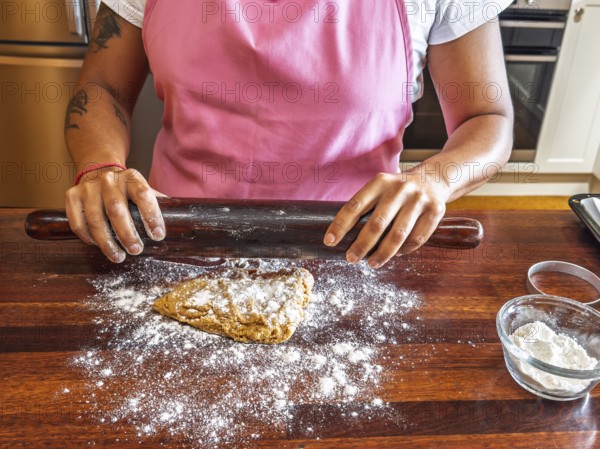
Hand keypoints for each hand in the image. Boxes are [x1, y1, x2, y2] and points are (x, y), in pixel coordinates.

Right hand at [65, 167, 165, 262]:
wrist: (98, 172)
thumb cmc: (127, 190)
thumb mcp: (144, 190)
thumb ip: (158, 204)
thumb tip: (181, 220)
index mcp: (132, 178)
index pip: (144, 195)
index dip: (152, 216)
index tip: (158, 236)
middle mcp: (109, 180)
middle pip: (116, 209)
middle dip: (127, 234)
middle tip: (136, 250)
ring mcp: (88, 187)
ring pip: (95, 219)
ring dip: (107, 242)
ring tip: (118, 256)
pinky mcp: (71, 196)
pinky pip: (78, 222)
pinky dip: (88, 238)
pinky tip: (98, 246)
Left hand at [323, 170, 450, 267]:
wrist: (434, 179)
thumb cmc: (397, 191)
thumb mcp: (380, 188)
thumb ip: (366, 207)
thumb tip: (344, 237)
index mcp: (380, 182)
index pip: (355, 205)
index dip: (341, 225)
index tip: (330, 241)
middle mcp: (400, 189)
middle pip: (377, 223)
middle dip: (361, 245)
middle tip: (350, 259)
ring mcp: (419, 199)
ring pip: (398, 234)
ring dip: (383, 253)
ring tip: (372, 263)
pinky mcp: (435, 210)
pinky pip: (417, 238)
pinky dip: (404, 250)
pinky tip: (395, 255)